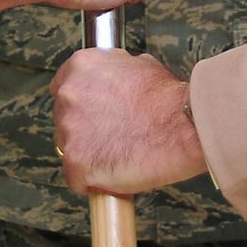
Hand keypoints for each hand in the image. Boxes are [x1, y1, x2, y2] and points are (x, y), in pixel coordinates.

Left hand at [51, 51, 205, 195]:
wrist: (183, 124)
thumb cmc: (167, 98)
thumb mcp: (139, 65)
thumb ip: (114, 72)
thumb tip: (112, 80)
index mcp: (80, 67)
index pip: (62, 85)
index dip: (81, 104)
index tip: (93, 114)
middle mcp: (68, 95)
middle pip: (63, 118)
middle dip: (84, 128)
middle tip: (112, 136)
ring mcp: (69, 130)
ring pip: (70, 149)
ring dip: (90, 154)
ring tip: (120, 154)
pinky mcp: (75, 163)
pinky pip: (78, 179)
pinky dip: (94, 181)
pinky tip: (116, 173)